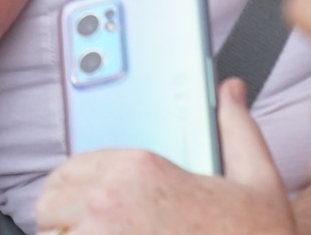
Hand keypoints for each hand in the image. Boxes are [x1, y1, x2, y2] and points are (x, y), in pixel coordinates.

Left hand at [33, 78, 294, 233]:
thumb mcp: (259, 183)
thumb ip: (237, 130)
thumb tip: (231, 90)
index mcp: (138, 168)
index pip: (70, 171)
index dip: (80, 191)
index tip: (98, 208)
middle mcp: (106, 199)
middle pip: (51, 204)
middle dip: (69, 217)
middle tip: (103, 231)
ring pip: (54, 234)